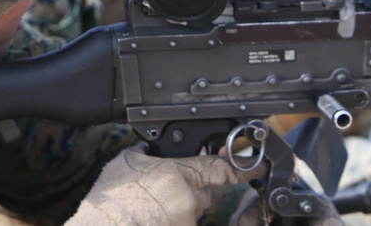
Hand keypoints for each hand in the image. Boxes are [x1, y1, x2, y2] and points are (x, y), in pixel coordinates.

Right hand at [67, 145, 264, 225]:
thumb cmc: (113, 198)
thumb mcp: (128, 161)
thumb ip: (147, 154)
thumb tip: (150, 150)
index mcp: (182, 174)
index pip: (222, 168)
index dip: (243, 166)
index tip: (257, 165)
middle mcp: (191, 200)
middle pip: (200, 192)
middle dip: (185, 190)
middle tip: (157, 193)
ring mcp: (187, 222)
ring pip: (188, 212)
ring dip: (173, 209)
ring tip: (147, 209)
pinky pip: (180, 222)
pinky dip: (168, 219)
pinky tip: (150, 218)